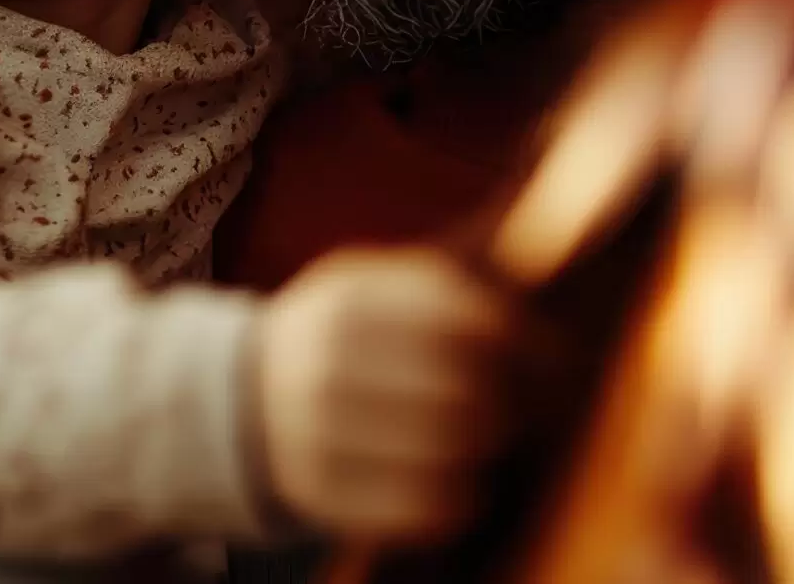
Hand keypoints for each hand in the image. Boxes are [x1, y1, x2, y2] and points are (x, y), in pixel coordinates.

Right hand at [251, 247, 513, 541]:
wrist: (245, 396)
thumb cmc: (340, 336)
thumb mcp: (368, 286)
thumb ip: (439, 289)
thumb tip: (536, 329)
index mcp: (347, 303)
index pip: (463, 321)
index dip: (521, 342)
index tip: (549, 355)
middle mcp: (327, 366)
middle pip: (461, 389)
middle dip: (514, 401)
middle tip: (531, 406)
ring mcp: (318, 435)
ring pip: (446, 450)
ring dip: (489, 450)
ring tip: (495, 440)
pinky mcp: (321, 495)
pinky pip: (420, 508)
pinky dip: (461, 499)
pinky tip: (467, 482)